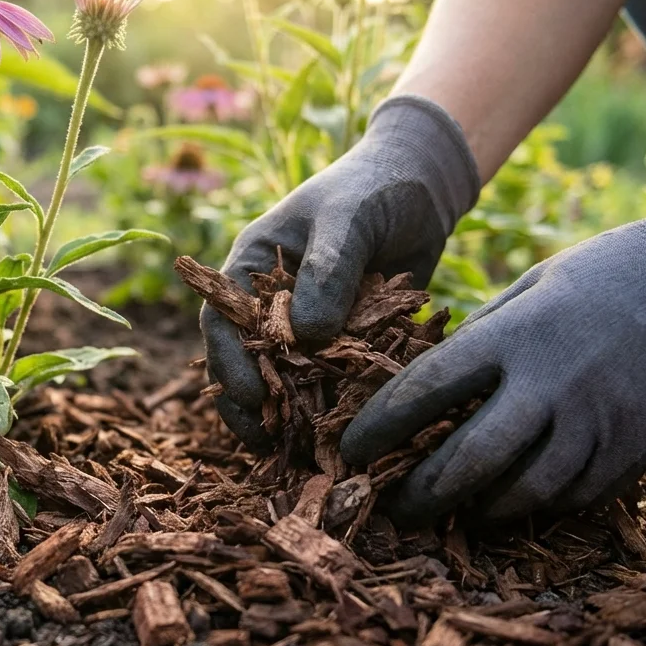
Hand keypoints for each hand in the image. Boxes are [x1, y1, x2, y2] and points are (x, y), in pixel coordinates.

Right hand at [203, 95, 479, 447]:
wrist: (422, 189)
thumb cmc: (375, 189)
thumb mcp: (349, 220)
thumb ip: (329, 271)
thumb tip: (308, 338)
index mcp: (250, 268)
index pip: (222, 323)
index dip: (230, 365)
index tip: (252, 399)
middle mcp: (270, 304)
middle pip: (246, 365)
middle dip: (254, 408)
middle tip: (271, 445)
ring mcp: (306, 327)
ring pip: (285, 382)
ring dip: (291, 419)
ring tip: (303, 455)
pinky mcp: (343, 344)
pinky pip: (330, 383)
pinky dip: (332, 411)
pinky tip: (344, 438)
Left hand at [342, 162, 645, 525]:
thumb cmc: (605, 272)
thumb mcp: (530, 286)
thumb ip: (481, 336)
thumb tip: (428, 382)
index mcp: (514, 334)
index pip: (427, 390)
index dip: (380, 427)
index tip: (348, 449)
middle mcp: (552, 384)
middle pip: (469, 460)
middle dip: (421, 493)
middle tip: (392, 508)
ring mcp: (598, 421)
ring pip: (524, 490)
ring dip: (479, 508)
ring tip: (451, 510)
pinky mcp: (635, 446)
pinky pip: (576, 494)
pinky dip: (539, 504)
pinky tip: (514, 500)